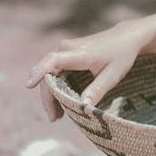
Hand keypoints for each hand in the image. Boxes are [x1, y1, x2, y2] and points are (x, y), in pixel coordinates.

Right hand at [25, 21, 148, 121]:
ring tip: (57, 115)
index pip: (54, 60)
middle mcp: (68, 48)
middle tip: (53, 118)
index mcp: (81, 53)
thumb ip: (97, 90)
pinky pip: (56, 70)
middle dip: (48, 96)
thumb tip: (83, 107)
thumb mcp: (113, 75)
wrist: (126, 37)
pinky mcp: (67, 52)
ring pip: (50, 73)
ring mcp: (66, 48)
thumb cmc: (121, 56)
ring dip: (52, 93)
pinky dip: (57, 86)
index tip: (29, 85)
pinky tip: (62, 101)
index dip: (40, 72)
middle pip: (49, 73)